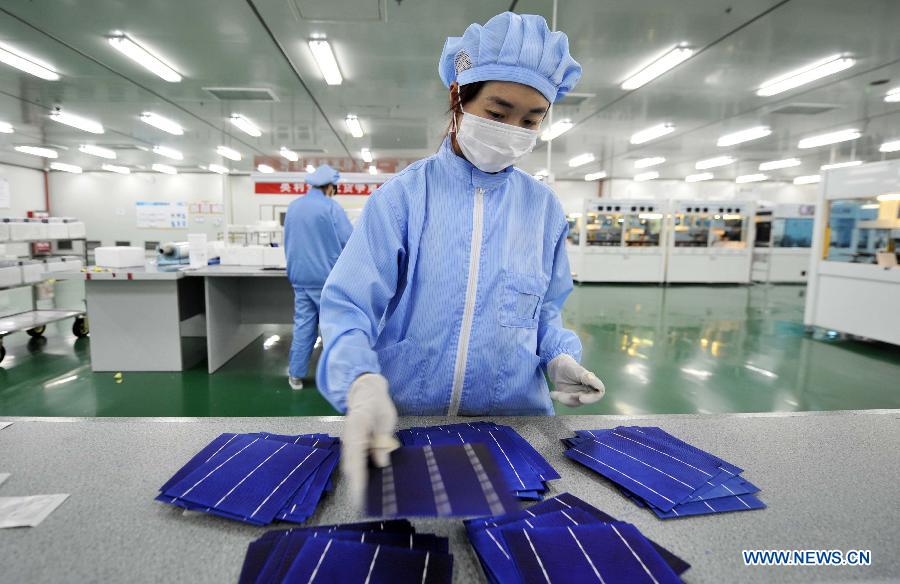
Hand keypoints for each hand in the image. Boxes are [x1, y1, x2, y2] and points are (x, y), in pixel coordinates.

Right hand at [341, 373, 399, 509]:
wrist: (366, 392)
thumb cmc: (379, 404)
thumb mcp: (387, 419)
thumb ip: (383, 439)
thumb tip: (381, 462)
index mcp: (357, 427)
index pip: (356, 455)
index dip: (358, 475)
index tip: (361, 492)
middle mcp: (348, 436)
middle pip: (349, 464)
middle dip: (355, 484)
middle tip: (361, 504)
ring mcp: (347, 441)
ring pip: (349, 464)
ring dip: (355, 481)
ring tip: (361, 499)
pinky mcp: (350, 444)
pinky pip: (352, 461)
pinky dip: (356, 473)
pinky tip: (363, 485)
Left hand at [547, 354, 605, 406]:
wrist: (557, 367)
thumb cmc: (569, 366)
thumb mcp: (577, 370)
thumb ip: (587, 377)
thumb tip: (598, 386)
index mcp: (592, 382)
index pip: (599, 393)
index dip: (592, 399)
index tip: (581, 398)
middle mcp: (588, 390)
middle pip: (585, 401)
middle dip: (572, 399)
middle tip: (560, 396)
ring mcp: (579, 395)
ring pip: (575, 403)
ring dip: (564, 399)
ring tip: (554, 393)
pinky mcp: (571, 398)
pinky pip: (567, 402)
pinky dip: (560, 399)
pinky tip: (553, 394)